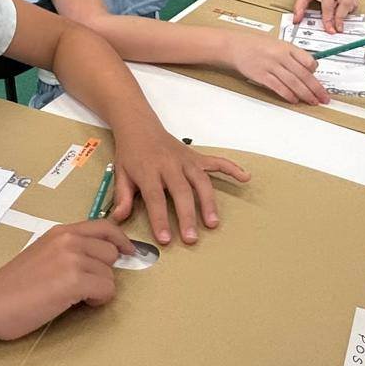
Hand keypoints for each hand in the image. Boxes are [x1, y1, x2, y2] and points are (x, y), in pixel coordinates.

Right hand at [0, 221, 133, 339]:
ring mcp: (73, 259)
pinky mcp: (75, 281)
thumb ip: (66, 251)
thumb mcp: (41, 255)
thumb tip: (93, 260)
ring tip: (73, 297)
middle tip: (83, 286)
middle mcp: (69, 240)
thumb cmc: (10, 287)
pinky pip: (106, 290)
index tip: (127, 251)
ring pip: (110, 274)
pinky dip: (97, 300)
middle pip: (111, 252)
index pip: (103, 227)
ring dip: (98, 289)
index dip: (120, 240)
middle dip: (103, 272)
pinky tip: (77, 303)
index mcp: (60, 232)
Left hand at [106, 123, 250, 245]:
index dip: (160, 219)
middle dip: (187, 215)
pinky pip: (216, 161)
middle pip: (181, 192)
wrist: (139, 126)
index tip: (165, 239)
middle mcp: (169, 165)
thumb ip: (123, 197)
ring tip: (213, 222)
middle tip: (192, 238)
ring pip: (200, 181)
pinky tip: (245, 177)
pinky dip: (232, 168)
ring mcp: (186, 160)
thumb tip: (120, 219)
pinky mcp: (196, 157)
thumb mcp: (120, 174)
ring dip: (208, 202)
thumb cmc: (130, 154)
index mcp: (148, 171)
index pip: (155, 198)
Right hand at [228, 32, 329, 105]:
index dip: (316, 73)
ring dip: (305, 94)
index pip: (308, 60)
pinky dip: (288, 94)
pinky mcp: (261, 75)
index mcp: (287, 47)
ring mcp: (271, 66)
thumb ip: (293, 55)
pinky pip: (278, 87)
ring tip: (312, 101)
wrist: (236, 46)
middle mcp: (281, 56)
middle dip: (316, 88)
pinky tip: (294, 100)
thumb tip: (309, 68)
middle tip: (323, 98)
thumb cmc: (257, 45)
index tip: (319, 82)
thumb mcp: (278, 44)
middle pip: (303, 74)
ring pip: (293, 82)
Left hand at [292, 0, 359, 32]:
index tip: (329, 29)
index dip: (329, 19)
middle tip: (338, 29)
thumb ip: (300, 6)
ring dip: (347, 13)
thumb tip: (297, 19)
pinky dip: (350, 7)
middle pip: (345, 4)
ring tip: (339, 20)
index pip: (329, 6)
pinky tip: (342, 11)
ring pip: (352, 2)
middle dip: (342, 18)